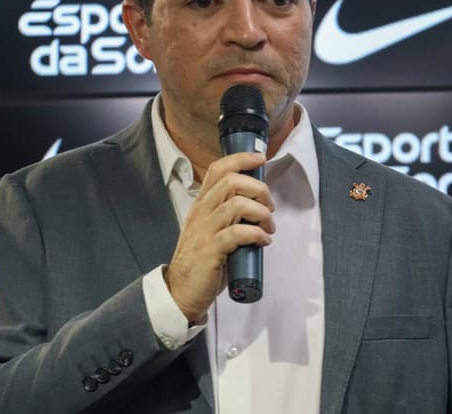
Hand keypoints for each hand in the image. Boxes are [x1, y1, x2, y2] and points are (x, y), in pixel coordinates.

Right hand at [164, 152, 274, 321]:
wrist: (181, 292)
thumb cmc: (202, 261)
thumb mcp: (212, 230)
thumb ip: (229, 215)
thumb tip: (259, 207)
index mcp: (202, 204)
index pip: (218, 169)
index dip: (241, 159)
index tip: (261, 158)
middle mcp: (201, 213)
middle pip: (231, 181)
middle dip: (259, 189)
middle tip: (270, 207)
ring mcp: (204, 231)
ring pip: (236, 204)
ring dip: (261, 213)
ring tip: (269, 227)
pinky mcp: (210, 250)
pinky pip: (237, 233)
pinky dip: (256, 234)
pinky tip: (263, 242)